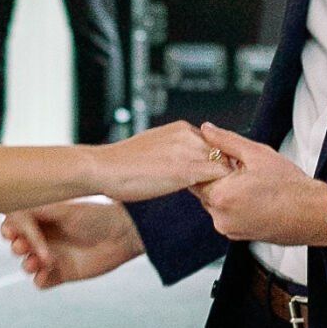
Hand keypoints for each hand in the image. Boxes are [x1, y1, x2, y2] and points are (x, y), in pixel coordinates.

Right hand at [1, 200, 142, 289]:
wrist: (123, 236)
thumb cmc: (97, 217)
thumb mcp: (65, 210)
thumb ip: (38, 212)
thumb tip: (12, 216)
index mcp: (43, 218)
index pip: (16, 224)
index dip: (10, 229)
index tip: (12, 233)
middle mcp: (45, 237)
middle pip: (17, 245)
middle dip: (17, 247)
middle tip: (23, 247)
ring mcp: (52, 256)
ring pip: (27, 264)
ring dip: (27, 264)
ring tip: (37, 262)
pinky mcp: (62, 274)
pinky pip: (41, 281)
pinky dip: (40, 280)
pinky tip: (45, 275)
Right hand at [96, 120, 230, 203]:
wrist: (104, 168)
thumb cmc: (123, 164)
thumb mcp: (154, 147)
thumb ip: (175, 150)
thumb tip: (185, 162)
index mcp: (180, 128)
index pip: (214, 143)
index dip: (215, 161)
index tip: (212, 176)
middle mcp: (187, 135)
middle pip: (222, 152)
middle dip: (222, 171)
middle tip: (218, 188)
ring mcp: (188, 151)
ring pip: (223, 164)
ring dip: (221, 180)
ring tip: (212, 194)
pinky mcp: (185, 170)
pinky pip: (216, 178)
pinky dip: (216, 188)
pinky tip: (206, 199)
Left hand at [196, 124, 326, 246]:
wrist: (312, 214)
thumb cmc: (289, 186)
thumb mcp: (257, 154)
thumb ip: (226, 141)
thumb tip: (207, 129)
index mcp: (220, 196)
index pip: (197, 175)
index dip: (210, 163)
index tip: (226, 159)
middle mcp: (220, 217)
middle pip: (205, 190)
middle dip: (218, 177)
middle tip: (243, 171)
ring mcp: (228, 229)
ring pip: (215, 203)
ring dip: (226, 192)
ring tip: (252, 185)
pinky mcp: (237, 236)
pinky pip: (226, 215)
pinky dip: (234, 206)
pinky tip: (254, 199)